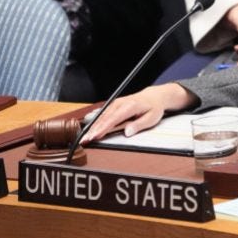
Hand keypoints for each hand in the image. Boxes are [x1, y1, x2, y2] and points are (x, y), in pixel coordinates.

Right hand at [80, 83, 196, 143]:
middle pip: (104, 118)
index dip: (103, 128)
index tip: (95, 136)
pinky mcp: (113, 105)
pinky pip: (102, 115)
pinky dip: (95, 123)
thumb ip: (139, 125)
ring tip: (84, 138)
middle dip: (93, 130)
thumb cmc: (153, 108)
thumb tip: (128, 132)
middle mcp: (120, 103)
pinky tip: (90, 130)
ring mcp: (115, 103)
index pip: (114, 119)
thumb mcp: (152, 118)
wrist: (153, 97)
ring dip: (92, 127)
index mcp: (130, 106)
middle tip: (84, 140)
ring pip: (101, 116)